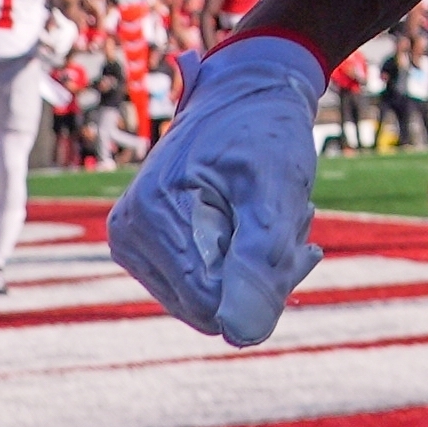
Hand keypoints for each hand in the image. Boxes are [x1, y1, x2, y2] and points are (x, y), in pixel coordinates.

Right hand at [107, 35, 327, 346]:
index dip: (267, 282)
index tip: (298, 233)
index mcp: (150, 216)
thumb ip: (263, 256)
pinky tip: (259, 224)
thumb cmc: (264, 129)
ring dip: (259, 267)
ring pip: (212, 302)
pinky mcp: (152, 251)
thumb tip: (243, 334)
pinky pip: (206, 288)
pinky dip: (245, 263)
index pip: (212, 302)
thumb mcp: (277, 183)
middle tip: (293, 218)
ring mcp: (135, 245)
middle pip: (210, 307)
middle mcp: (129, 236)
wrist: (248, 92)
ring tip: (273, 214)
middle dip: (264, 273)